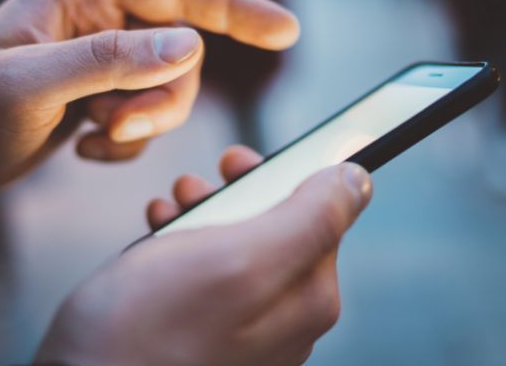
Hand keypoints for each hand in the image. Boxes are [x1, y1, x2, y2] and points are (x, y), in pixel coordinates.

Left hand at [0, 0, 298, 206]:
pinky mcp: (100, 91)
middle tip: (113, 125)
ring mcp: (101, 55)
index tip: (287, 30)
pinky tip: (83, 147)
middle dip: (160, 98)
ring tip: (92, 136)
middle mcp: (99, 16)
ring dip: (141, 122)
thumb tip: (191, 45)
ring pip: (168, 88)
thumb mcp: (30, 86)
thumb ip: (109, 62)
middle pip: (179, 51)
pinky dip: (126, 139)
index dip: (237, 9)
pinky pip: (146, 115)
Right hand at [36, 147, 372, 365]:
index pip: (319, 214)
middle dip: (234, 197)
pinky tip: (158, 241)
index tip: (236, 164)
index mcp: (306, 297)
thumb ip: (308, 218)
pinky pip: (206, 280)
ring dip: (204, 218)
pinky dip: (182, 249)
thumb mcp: (236, 258)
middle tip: (195, 186)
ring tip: (170, 210)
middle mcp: (284, 322)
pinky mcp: (205, 341)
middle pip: (276, 230)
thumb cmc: (147, 330)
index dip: (278, 177)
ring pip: (236, 250)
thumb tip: (358, 181)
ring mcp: (244, 336)